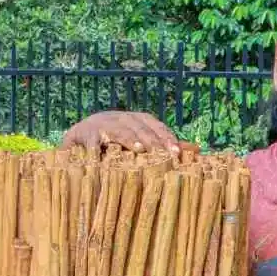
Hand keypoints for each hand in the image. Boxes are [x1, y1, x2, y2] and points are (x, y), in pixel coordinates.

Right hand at [61, 111, 186, 153]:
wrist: (80, 132)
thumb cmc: (116, 139)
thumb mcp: (140, 139)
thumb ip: (165, 144)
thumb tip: (196, 149)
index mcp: (137, 119)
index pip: (155, 126)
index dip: (166, 137)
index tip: (177, 152)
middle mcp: (121, 118)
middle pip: (140, 127)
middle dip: (153, 140)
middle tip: (164, 154)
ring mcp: (103, 124)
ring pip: (119, 130)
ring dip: (129, 138)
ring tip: (140, 149)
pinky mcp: (85, 134)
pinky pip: (93, 142)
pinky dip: (97, 148)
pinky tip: (104, 157)